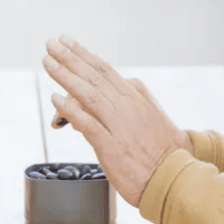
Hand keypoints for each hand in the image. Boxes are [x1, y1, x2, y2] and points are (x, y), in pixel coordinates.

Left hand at [43, 35, 190, 206]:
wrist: (175, 181)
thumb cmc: (165, 153)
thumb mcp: (153, 117)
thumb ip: (133, 100)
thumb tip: (115, 90)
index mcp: (136, 99)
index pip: (105, 70)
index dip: (83, 54)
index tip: (66, 42)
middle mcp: (127, 108)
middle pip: (93, 77)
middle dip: (69, 59)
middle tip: (51, 44)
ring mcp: (120, 127)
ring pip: (88, 95)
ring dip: (65, 77)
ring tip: (48, 63)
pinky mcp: (113, 148)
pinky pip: (88, 124)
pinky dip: (71, 110)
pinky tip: (56, 99)